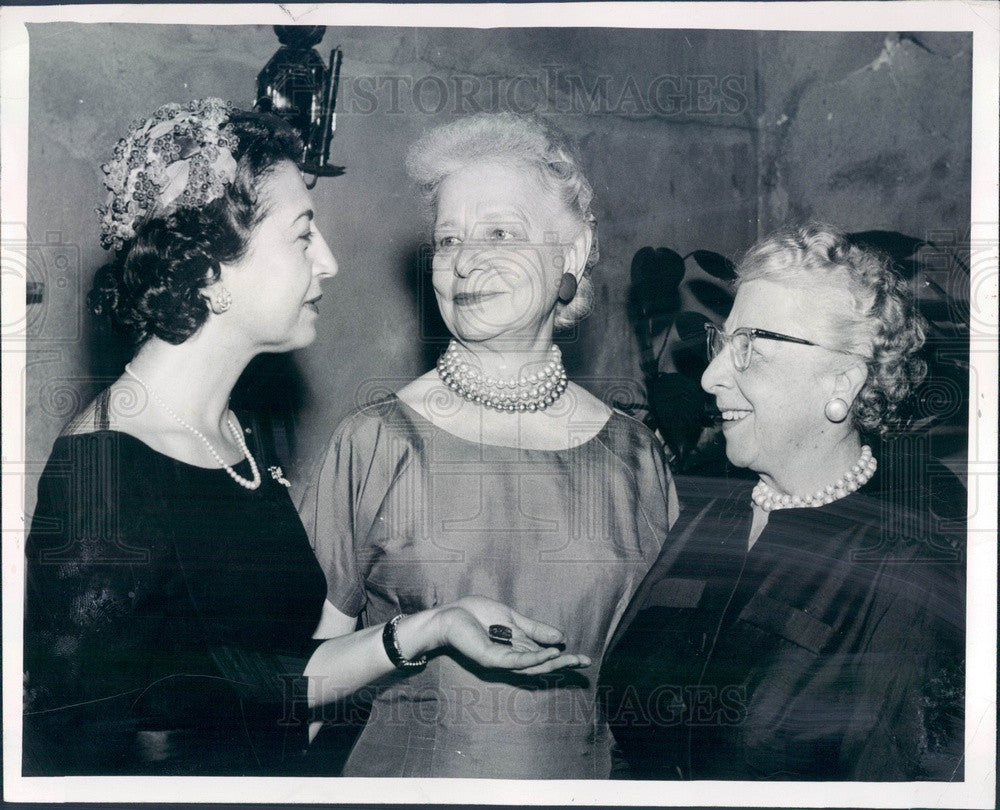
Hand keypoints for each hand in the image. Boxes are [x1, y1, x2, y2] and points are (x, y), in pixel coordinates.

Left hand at [433, 596, 591, 675]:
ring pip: (531, 667)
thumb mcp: (511, 618)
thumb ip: (534, 629)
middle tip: (585, 662)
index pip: (543, 656)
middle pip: (541, 666)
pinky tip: (547, 654)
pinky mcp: (490, 658)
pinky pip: (515, 661)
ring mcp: (500, 661)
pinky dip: (532, 659)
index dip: (563, 657)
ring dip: (553, 663)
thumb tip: (561, 638)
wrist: (449, 615)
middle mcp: (509, 659)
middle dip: (563, 664)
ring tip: (572, 659)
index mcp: (515, 649)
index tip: (583, 658)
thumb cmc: (474, 614)